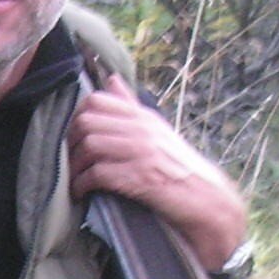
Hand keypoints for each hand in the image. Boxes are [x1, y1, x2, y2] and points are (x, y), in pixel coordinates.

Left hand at [68, 74, 248, 272]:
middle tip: (71, 162)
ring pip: (90, 145)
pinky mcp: (140, 177)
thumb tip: (110, 79)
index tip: (75, 139)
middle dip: (71, 143)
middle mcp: (142, 129)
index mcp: (143, 117)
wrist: (207, 199)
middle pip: (87, 121)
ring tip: (75, 180)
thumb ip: (130, 108)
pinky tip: (83, 193)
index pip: (97, 100)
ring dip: (75, 167)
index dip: (77, 118)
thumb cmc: (178, 168)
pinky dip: (83, 185)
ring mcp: (141, 152)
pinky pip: (98, 174)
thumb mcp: (156, 131)